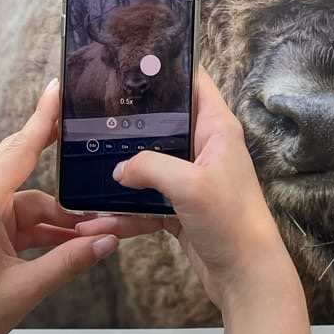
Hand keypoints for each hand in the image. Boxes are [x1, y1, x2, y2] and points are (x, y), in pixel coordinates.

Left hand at [0, 79, 145, 333]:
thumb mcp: (25, 289)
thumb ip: (70, 260)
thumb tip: (110, 239)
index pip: (20, 149)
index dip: (43, 119)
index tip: (58, 88)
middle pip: (21, 165)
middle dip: (57, 161)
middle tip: (88, 142)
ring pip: (24, 201)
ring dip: (57, 215)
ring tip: (97, 231)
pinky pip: (13, 221)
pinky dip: (40, 230)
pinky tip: (69, 244)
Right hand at [81, 68, 299, 312]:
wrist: (246, 277)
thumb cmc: (232, 223)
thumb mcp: (189, 185)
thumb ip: (149, 165)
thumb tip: (119, 168)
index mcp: (217, 129)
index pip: (195, 82)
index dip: (169, 66)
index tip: (135, 57)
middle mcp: (206, 148)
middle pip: (165, 123)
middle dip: (133, 121)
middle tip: (96, 113)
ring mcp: (193, 179)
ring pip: (150, 165)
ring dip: (122, 173)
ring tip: (87, 167)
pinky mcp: (182, 208)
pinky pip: (146, 203)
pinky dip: (125, 212)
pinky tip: (99, 220)